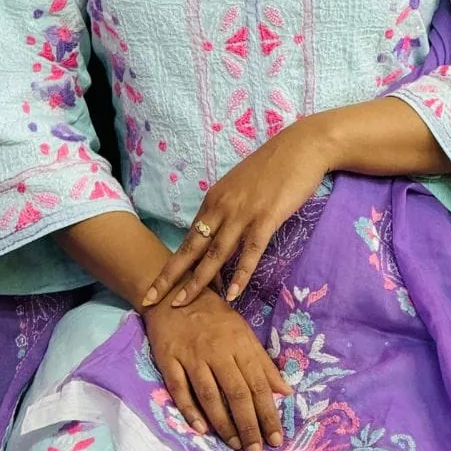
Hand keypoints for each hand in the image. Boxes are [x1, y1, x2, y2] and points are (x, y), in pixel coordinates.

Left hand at [142, 117, 331, 308]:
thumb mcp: (241, 185)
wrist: (301, 147)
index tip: (158, 284)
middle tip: (149, 298)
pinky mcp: (266, 218)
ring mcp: (243, 213)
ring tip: (182, 304)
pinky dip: (240, 274)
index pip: (190, 237)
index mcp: (214, 199)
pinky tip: (232, 294)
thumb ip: (228, 207)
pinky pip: (250, 252)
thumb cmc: (274, 165)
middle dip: (169, 275)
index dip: (175, 263)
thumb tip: (220, 230)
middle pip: (191, 247)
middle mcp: (222, 207)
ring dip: (198, 281)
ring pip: (215, 254)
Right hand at [143, 287, 292, 450]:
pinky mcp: (169, 359)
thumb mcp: (243, 332)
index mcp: (239, 343)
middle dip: (249, 424)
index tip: (277, 438)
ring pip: (209, 395)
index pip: (258, 384)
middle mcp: (217, 351)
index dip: (268, 413)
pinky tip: (201, 429)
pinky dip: (190, 410)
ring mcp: (191, 356)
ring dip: (224, 424)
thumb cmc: (214, 317)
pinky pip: (179, 389)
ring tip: (235, 445)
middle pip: (236, 392)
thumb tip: (285, 391)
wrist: (174, 294)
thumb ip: (263, 362)